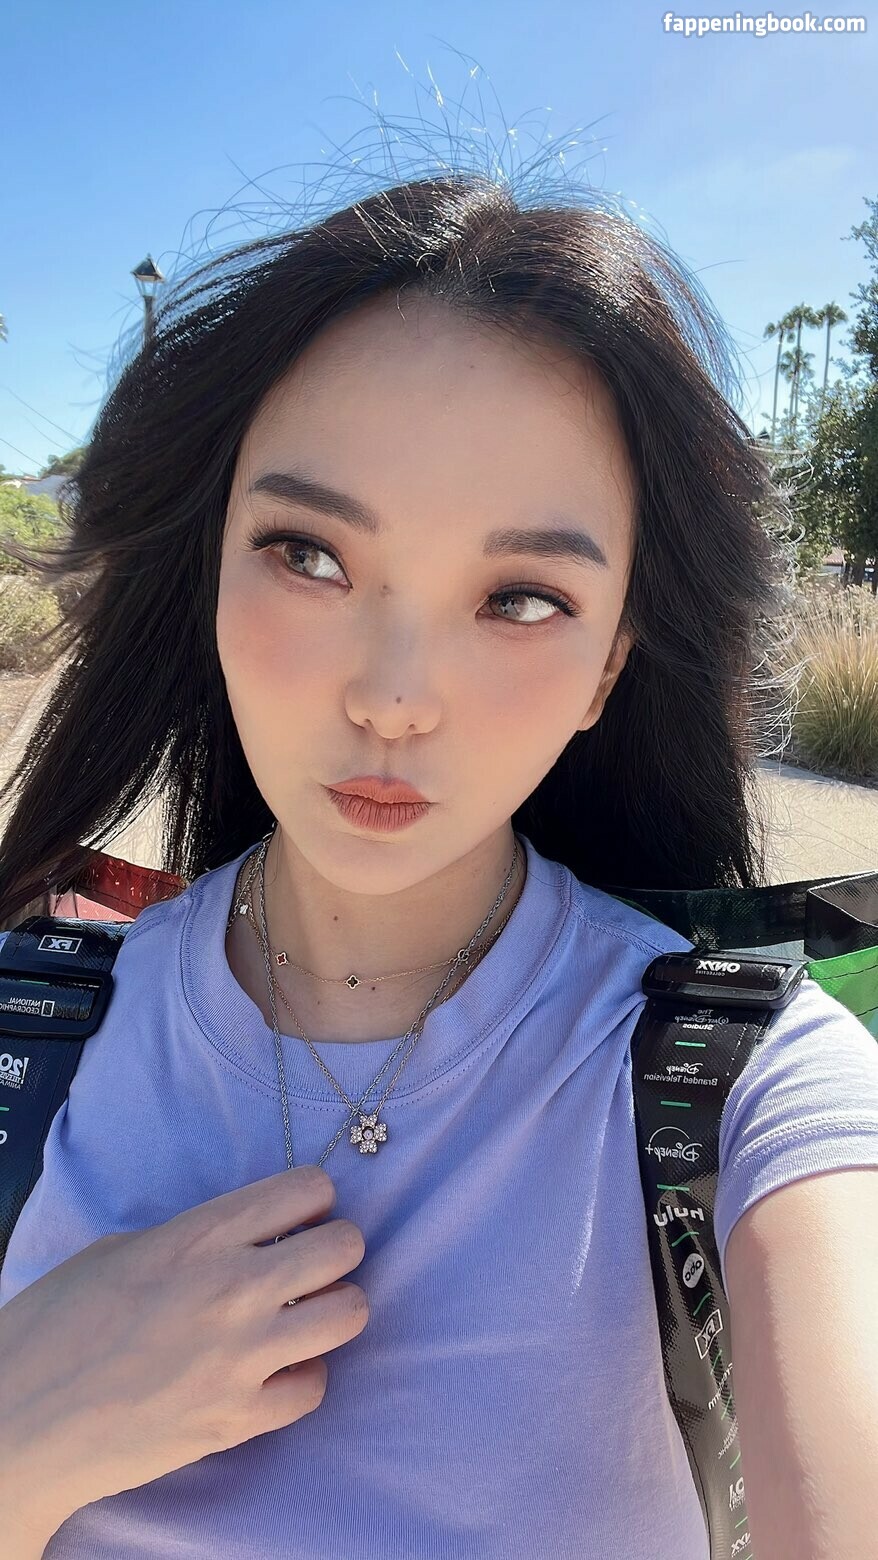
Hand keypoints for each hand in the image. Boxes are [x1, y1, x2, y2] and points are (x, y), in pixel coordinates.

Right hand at [0, 1164, 367, 1536]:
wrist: (21, 1421)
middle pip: (345, 1245)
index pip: (308, 1188)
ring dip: (330, 1310)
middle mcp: (235, 1288)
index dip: (309, 1200)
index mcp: (200, 1236)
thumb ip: (192, 1239)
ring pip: (349, 1313)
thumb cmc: (54, 1326)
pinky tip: (272, 1373)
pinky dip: (301, 1377)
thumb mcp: (120, 1251)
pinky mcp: (240, 1419)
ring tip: (299, 1318)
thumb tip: (242, 1237)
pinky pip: (315, 1386)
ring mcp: (243, 1357)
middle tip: (306, 1266)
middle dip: (334, 1249)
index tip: (293, 1218)